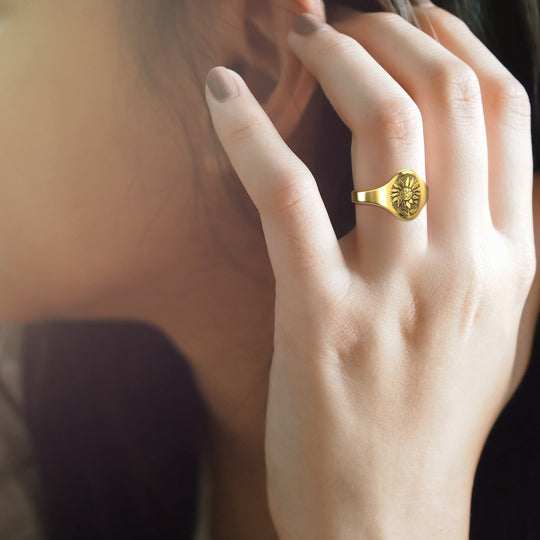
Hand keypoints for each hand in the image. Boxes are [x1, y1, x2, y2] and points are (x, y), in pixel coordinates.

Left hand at [204, 5, 535, 538]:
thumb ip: (502, 249)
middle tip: (350, 19)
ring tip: (303, 37)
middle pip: (445, 100)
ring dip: (338, 59)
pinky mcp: (321, 316)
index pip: (508, 112)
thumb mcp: (496, 331)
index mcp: (512, 261)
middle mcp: (465, 264)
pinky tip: (221, 95)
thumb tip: (497, 170)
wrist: (387, 515)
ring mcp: (396, 291)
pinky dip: (249, 132)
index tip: (420, 14)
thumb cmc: (430, 418)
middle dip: (395, 33)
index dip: (460, 43)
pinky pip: (287, 195)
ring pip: (382, 127)